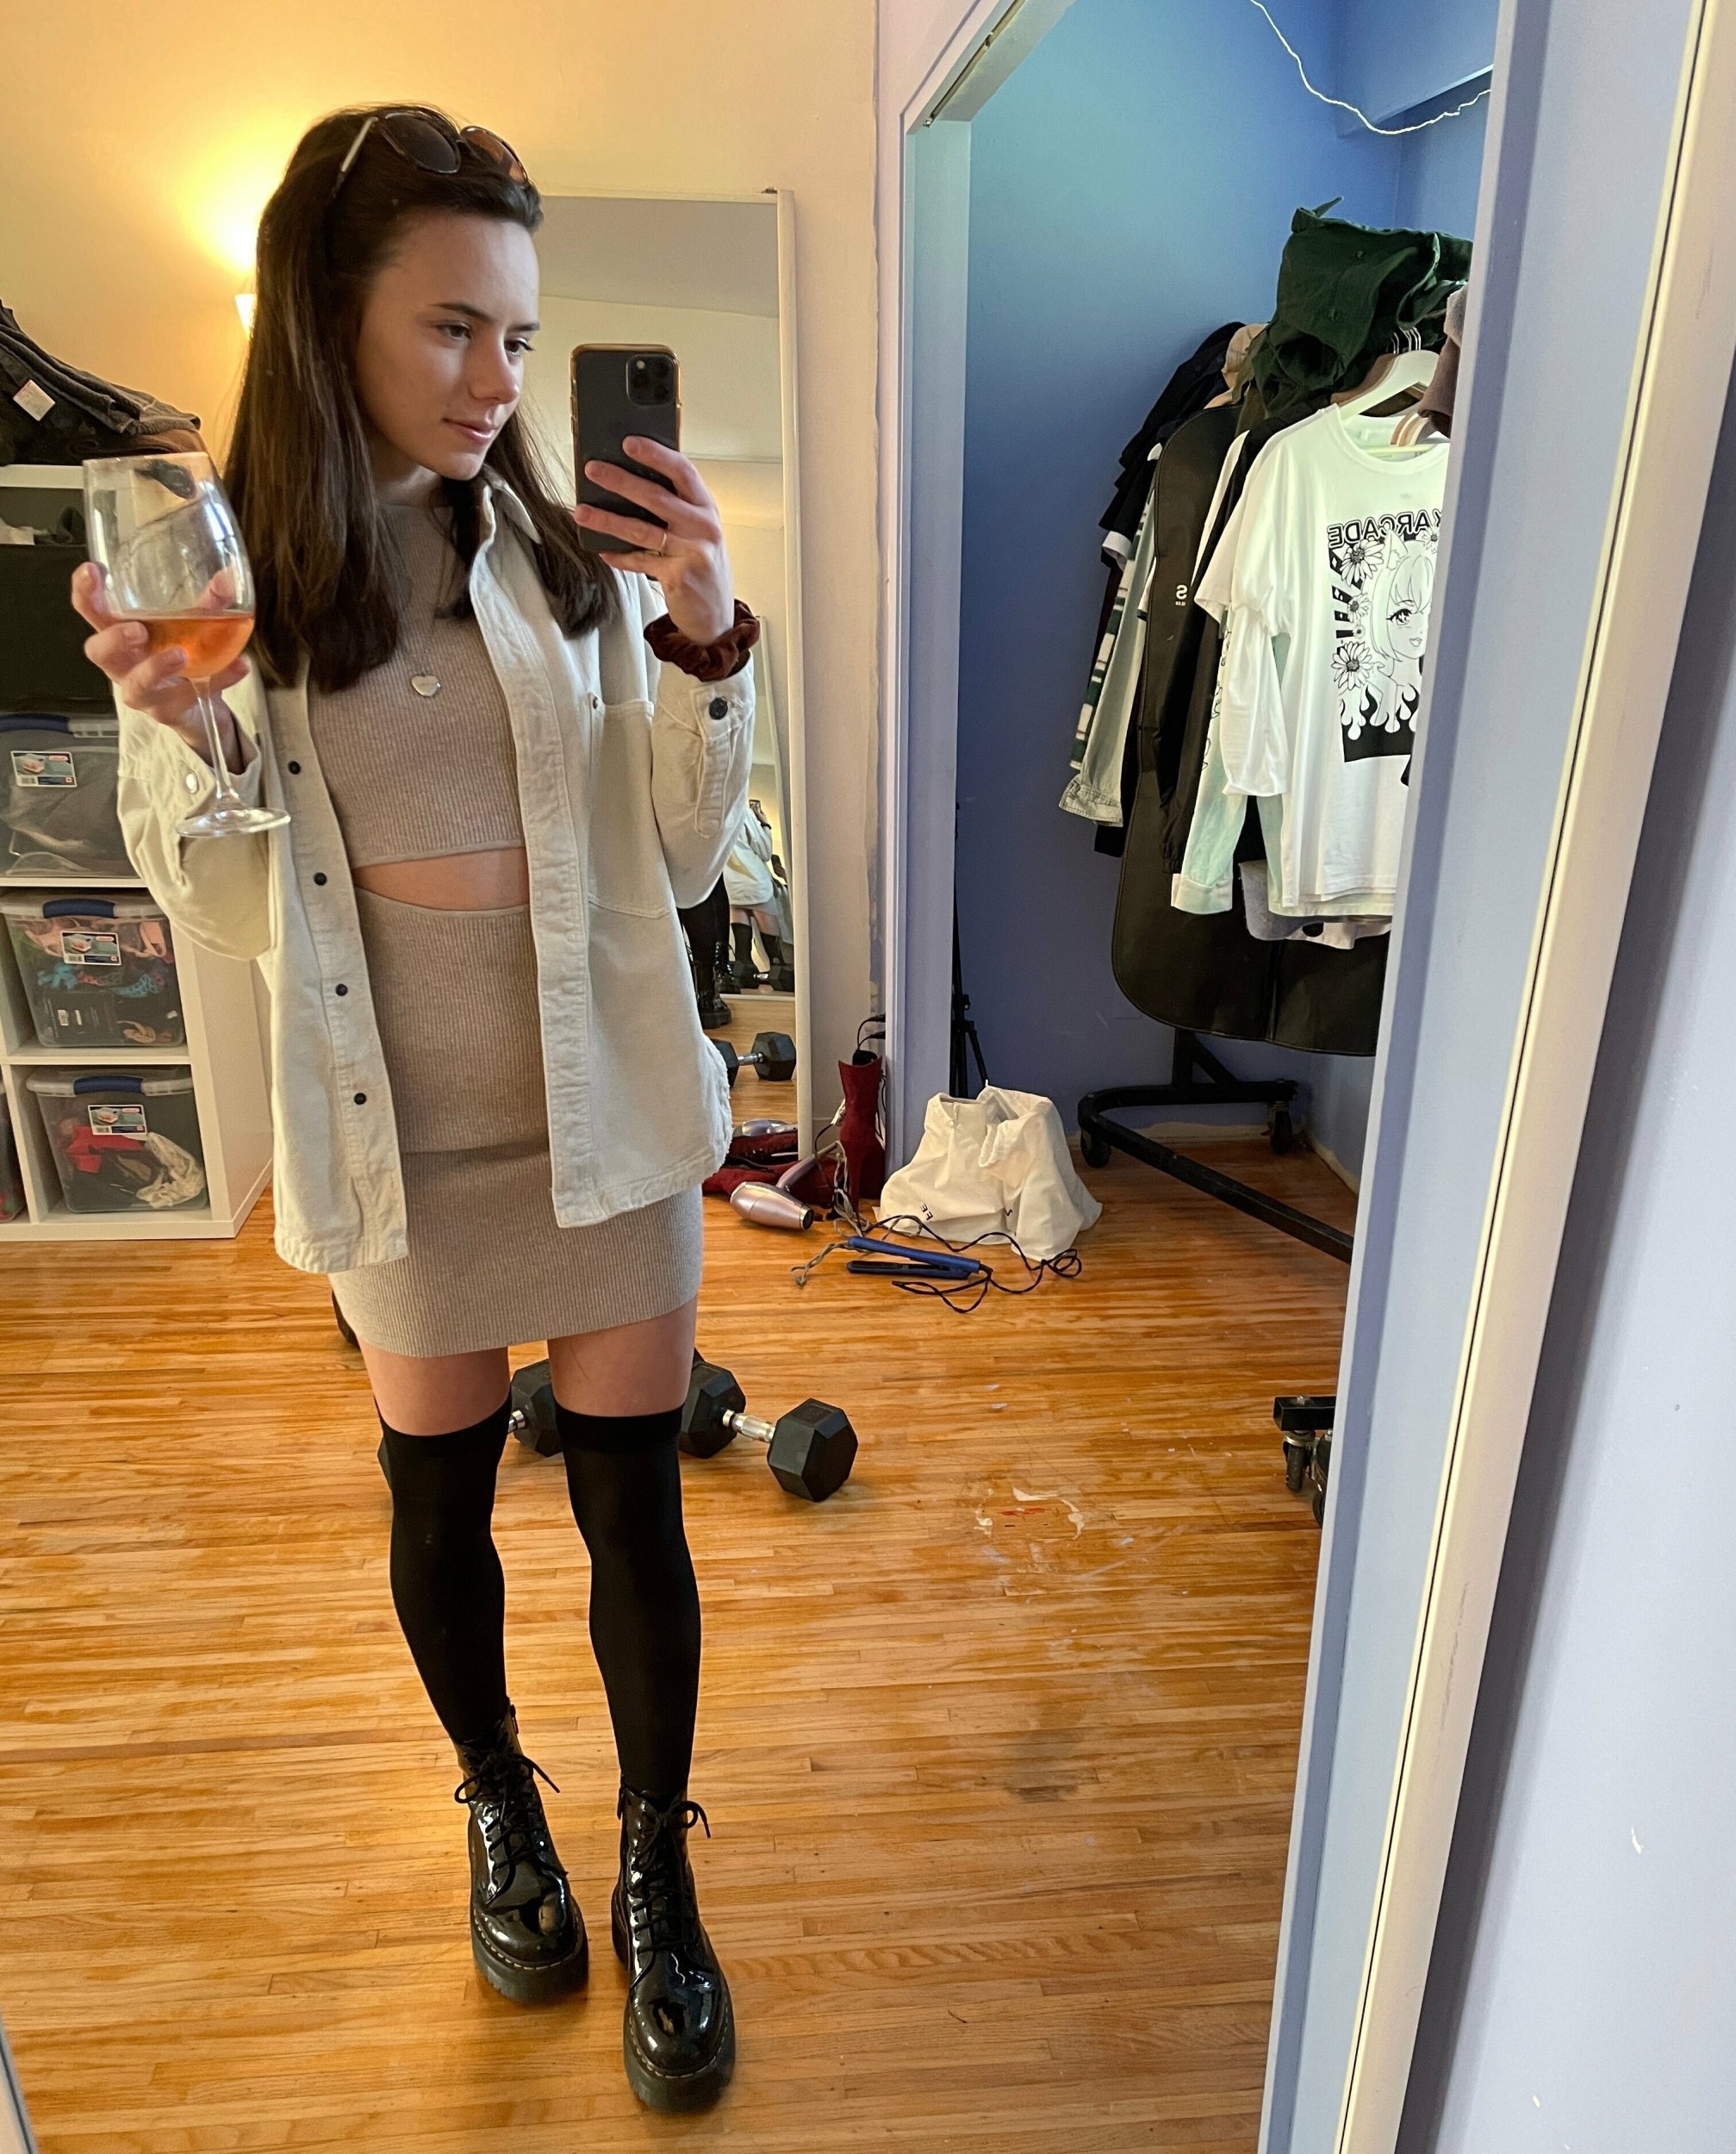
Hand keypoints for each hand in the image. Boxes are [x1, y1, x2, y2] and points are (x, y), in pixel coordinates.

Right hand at [71, 561, 246, 766]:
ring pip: (136, 685)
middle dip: (114, 639)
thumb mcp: (192, 625)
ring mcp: (142, 691)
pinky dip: (218, 679)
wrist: (200, 703)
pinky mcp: (167, 710)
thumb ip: (207, 603)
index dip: (85, 592)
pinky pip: (187, 697)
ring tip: (181, 654)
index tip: (91, 570)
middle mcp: (123, 663)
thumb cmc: (180, 655)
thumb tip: (228, 579)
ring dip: (155, 667)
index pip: (92, 611)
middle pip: (99, 652)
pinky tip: (239, 666)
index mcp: (120, 634)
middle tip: (138, 629)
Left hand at [576, 438, 734, 643]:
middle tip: (593, 470)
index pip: (683, 471)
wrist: (715, 615)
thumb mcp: (699, 530)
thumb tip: (631, 482)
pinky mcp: (679, 576)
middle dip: (621, 481)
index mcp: (707, 508)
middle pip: (657, 496)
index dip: (656, 454)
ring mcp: (692, 552)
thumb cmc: (703, 566)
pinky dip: (619, 556)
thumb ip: (677, 507)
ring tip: (582, 511)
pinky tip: (603, 551)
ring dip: (607, 519)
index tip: (629, 443)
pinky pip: (640, 561)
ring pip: (642, 529)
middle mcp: (703, 527)